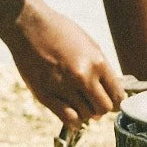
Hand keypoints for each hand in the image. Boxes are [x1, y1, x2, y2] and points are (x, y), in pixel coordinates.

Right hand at [0, 0, 122, 126]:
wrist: (28, 26)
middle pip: (104, 108)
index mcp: (97, 62)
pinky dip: (74, 121)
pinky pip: (68, 119)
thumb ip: (101, 68)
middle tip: (93, 101)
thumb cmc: (60, 32)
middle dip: (101, 107)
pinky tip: (72, 113)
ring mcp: (63, 87)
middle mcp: (82, 76)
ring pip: (87, 116)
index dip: (115, 99)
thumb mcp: (89, 44)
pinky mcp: (46, 95)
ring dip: (86, 112)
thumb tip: (112, 90)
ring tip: (79, 101)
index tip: (110, 98)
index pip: (117, 94)